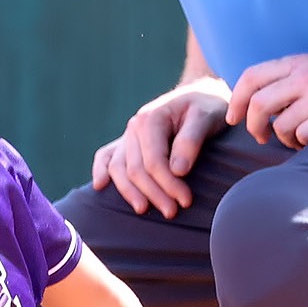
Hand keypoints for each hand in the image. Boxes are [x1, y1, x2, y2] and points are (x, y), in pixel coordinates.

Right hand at [92, 76, 230, 219]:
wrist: (201, 94)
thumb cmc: (207, 106)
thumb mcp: (207, 117)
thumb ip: (191, 141)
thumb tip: (178, 170)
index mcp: (151, 119)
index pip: (153, 161)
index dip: (168, 184)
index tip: (185, 201)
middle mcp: (134, 127)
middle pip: (135, 169)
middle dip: (153, 193)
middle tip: (172, 212)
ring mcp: (127, 135)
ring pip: (119, 169)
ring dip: (130, 193)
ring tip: (144, 209)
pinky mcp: (126, 142)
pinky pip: (106, 157)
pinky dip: (100, 171)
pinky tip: (100, 187)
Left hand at [227, 52, 307, 149]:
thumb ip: (289, 80)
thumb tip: (258, 105)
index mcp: (297, 63)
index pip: (251, 77)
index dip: (236, 100)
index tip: (233, 119)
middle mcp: (305, 75)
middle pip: (258, 104)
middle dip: (253, 126)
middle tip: (260, 137)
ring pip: (281, 124)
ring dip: (283, 138)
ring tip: (296, 139)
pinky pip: (304, 135)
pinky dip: (303, 143)